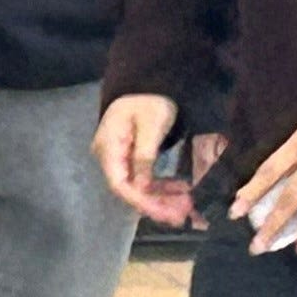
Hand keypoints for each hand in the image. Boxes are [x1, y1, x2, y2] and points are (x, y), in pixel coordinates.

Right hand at [96, 92, 212, 225]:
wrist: (147, 82)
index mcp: (109, 147)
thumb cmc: (148, 99)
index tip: (167, 214)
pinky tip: (181, 191)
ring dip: (162, 199)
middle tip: (186, 215)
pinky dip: (162, 188)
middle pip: (129, 189)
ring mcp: (119, 158)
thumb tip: (142, 187)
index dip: (142, 202)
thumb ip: (145, 155)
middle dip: (157, 205)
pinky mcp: (131, 159)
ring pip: (138, 188)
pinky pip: (143, 179)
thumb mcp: (151, 124)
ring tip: (189, 206)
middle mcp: (108, 156)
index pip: (120, 184)